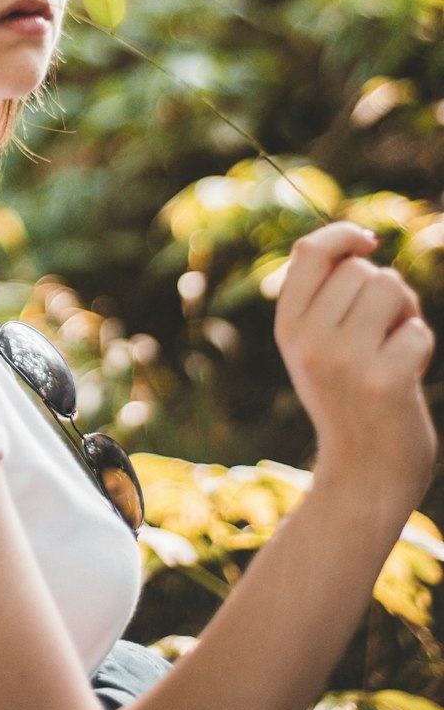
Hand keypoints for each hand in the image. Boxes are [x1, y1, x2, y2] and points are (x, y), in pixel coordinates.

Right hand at [274, 222, 436, 505]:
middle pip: (360, 270)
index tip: (367, 242)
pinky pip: (417, 331)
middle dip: (384, 291)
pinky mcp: (382, 380)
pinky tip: (406, 378)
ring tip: (394, 348)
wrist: (364, 474)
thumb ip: (325, 299)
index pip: (309, 252)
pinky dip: (420, 349)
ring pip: (390, 289)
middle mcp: (309, 340)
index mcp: (288, 327)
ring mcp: (344, 360)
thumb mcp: (316, 348)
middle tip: (382, 332)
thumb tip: (361, 244)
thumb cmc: (349, 401)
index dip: (342, 235)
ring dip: (405, 313)